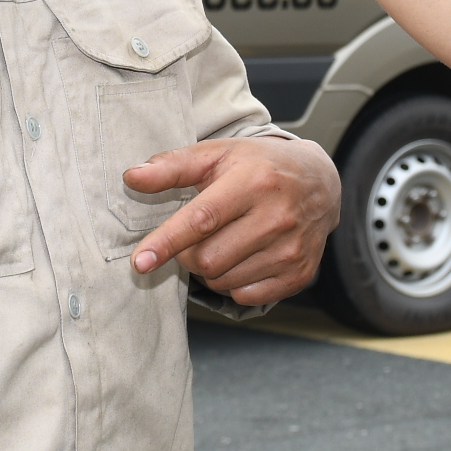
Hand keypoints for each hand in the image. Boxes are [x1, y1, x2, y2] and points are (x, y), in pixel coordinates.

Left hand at [123, 133, 339, 305]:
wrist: (319, 182)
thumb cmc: (259, 166)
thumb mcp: (217, 155)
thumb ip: (172, 166)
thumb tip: (131, 177)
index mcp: (254, 182)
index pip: (202, 219)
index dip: (167, 242)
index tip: (139, 261)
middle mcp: (277, 217)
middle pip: (207, 259)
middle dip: (186, 254)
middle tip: (194, 236)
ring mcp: (292, 249)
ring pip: (223, 280)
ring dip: (210, 268)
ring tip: (223, 241)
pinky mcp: (300, 274)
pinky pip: (245, 296)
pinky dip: (233, 282)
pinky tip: (242, 256)